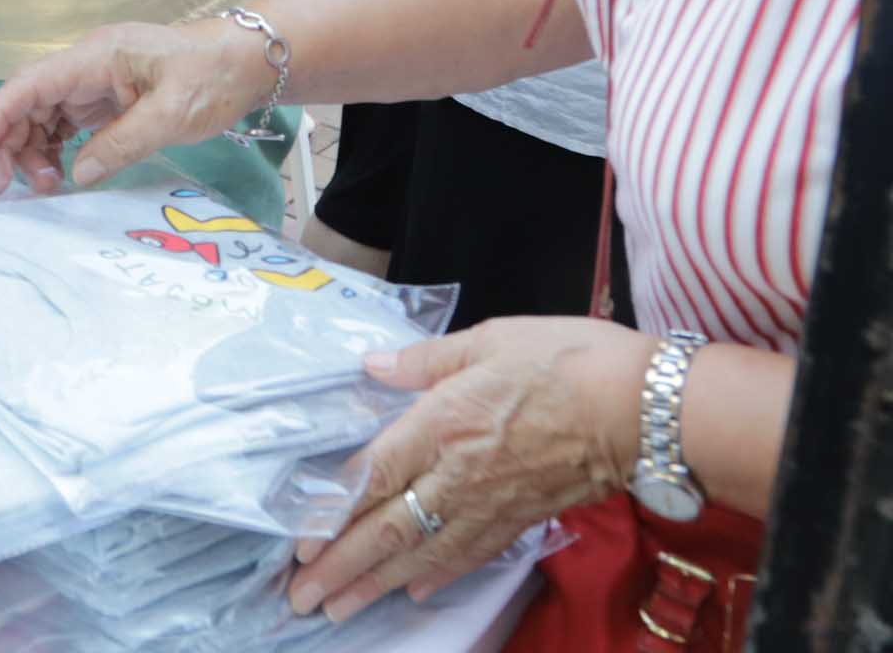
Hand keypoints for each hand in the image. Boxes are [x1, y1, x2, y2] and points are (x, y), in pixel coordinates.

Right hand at [0, 18, 279, 196]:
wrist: (248, 62)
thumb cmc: (212, 78)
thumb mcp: (172, 115)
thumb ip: (121, 144)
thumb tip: (77, 174)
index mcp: (96, 58)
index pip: (31, 83)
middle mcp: (86, 66)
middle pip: (28, 101)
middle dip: (7, 141)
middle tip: (0, 188)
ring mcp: (95, 82)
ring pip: (42, 114)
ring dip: (31, 150)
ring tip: (44, 187)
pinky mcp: (106, 98)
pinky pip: (65, 123)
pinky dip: (54, 148)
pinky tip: (59, 173)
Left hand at [286, 319, 650, 621]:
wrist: (646, 408)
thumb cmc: (569, 361)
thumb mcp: (490, 339)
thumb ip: (425, 359)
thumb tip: (374, 365)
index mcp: (441, 424)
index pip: (375, 477)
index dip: (335, 513)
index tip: (301, 545)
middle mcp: (460, 472)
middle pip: (390, 528)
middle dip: (342, 567)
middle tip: (300, 598)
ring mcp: (493, 501)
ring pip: (424, 551)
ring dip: (377, 583)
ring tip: (339, 608)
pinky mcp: (524, 516)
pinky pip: (471, 552)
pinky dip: (438, 573)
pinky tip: (412, 589)